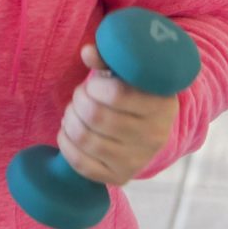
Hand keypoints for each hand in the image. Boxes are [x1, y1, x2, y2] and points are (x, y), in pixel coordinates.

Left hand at [57, 43, 177, 185]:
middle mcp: (154, 136)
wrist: (149, 130)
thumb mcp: (129, 73)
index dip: (95, 86)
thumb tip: (87, 52)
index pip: (117, 94)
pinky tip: (69, 132)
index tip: (93, 83)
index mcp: (161, 105)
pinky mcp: (119, 176)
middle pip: (96, 116)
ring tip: (74, 112)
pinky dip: (65, 143)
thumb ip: (109, 58)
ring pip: (85, 137)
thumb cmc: (135, 93)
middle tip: (81, 96)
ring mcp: (137, 160)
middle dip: (78, 100)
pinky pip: (80, 162)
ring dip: (69, 119)